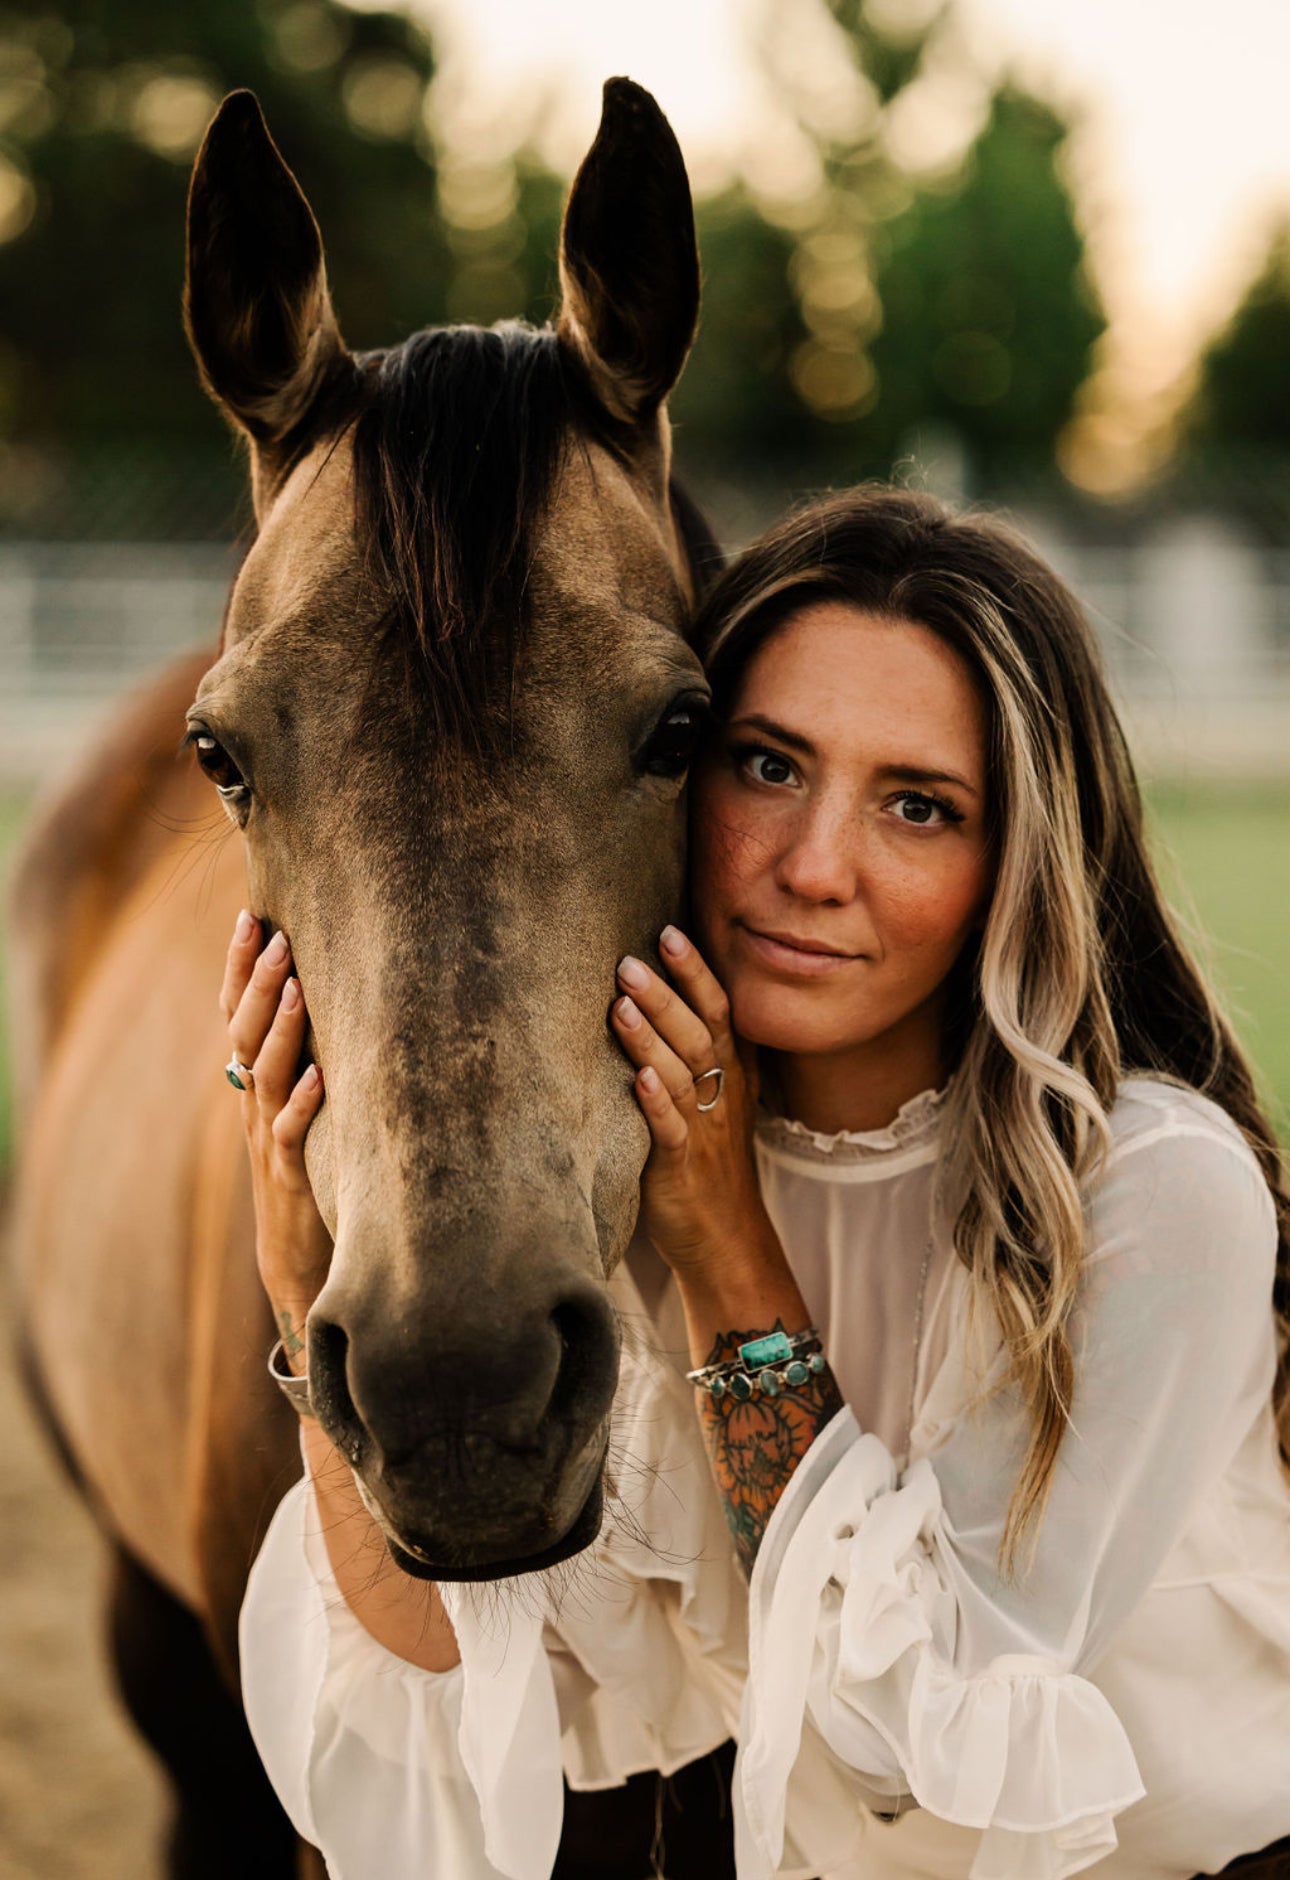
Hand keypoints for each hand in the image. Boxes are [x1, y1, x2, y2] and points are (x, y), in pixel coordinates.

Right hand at [221, 910, 330, 1364]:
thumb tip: (318, 995)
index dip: (238, 966)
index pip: (235, 1013)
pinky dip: (304, 1104)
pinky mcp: (292, 1175)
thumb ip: (298, 1059)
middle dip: (259, 982)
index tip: (251, 914)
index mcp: (254, 1083)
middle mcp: (254, 1104)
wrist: (296, 1257)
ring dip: (281, 1030)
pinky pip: (293, 1136)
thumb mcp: (299, 1109)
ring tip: (300, 986)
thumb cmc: (307, 1173)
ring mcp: (268, 1139)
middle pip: (244, 1034)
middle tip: (275, 934)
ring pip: (265, 1076)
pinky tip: (319, 1076)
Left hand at [611, 925, 779, 1283]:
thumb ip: (695, 1051)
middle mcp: (721, 1094)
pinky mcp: (681, 1167)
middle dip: (666, 993)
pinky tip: (639, 1078)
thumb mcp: (713, 1099)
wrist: (725, 1238)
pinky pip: (671, 1130)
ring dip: (651, 1039)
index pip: (719, 1010)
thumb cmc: (707, 1160)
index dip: (696, 972)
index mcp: (730, 1073)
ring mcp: (704, 1129)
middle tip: (628, 959)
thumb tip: (653, 994)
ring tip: (621, 1003)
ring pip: (682, 1074)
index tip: (669, 931)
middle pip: (699, 1033)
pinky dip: (657, 1103)